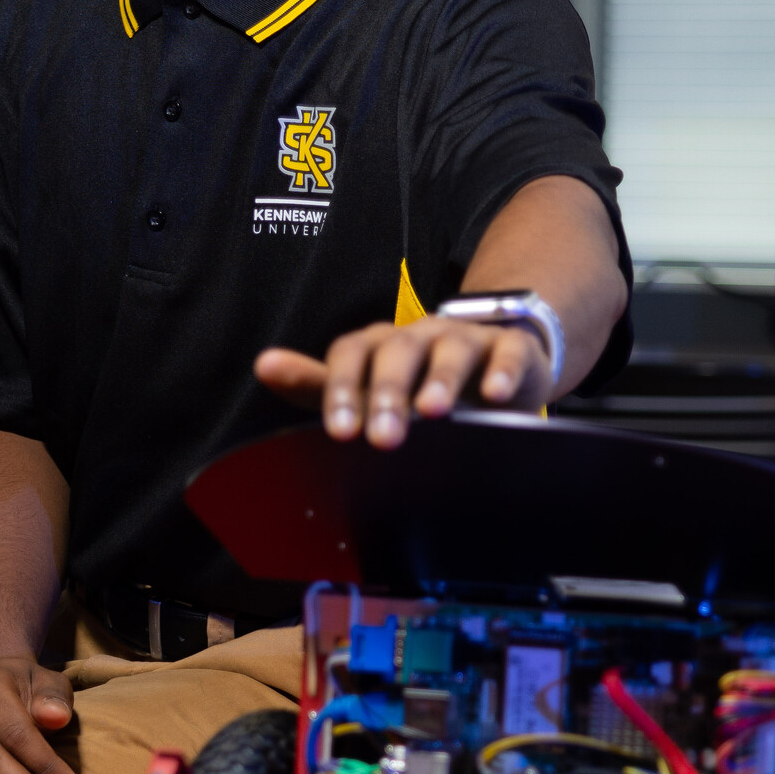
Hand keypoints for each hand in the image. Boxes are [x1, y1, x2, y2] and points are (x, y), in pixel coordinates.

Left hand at [252, 314, 553, 449]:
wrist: (494, 361)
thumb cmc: (419, 382)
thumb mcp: (368, 386)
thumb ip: (318, 384)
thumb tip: (263, 366)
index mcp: (379, 344)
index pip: (351, 355)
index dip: (342, 389)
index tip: (339, 432)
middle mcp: (419, 335)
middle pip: (398, 352)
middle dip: (388, 393)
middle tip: (382, 438)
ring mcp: (466, 339)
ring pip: (451, 349)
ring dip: (441, 379)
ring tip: (433, 411)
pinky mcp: (511, 349)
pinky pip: (507, 353)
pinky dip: (502, 372)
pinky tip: (495, 396)